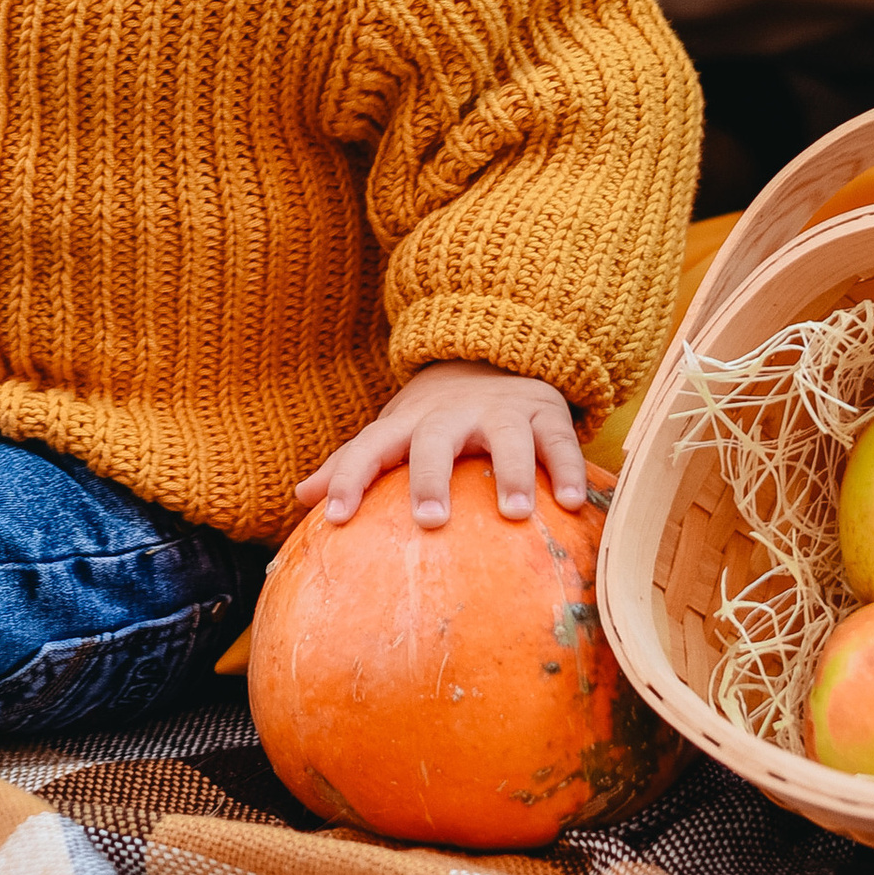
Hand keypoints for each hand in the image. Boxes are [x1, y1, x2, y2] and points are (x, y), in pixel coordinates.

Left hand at [294, 360, 588, 529]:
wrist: (493, 354)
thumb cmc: (434, 417)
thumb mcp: (393, 432)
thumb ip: (352, 463)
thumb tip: (300, 497)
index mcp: (409, 423)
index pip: (369, 447)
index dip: (348, 478)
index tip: (334, 518)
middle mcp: (452, 414)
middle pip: (435, 440)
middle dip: (429, 476)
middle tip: (428, 520)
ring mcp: (501, 410)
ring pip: (506, 437)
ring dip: (511, 473)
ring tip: (513, 513)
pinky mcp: (546, 412)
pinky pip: (561, 440)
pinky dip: (569, 470)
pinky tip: (573, 504)